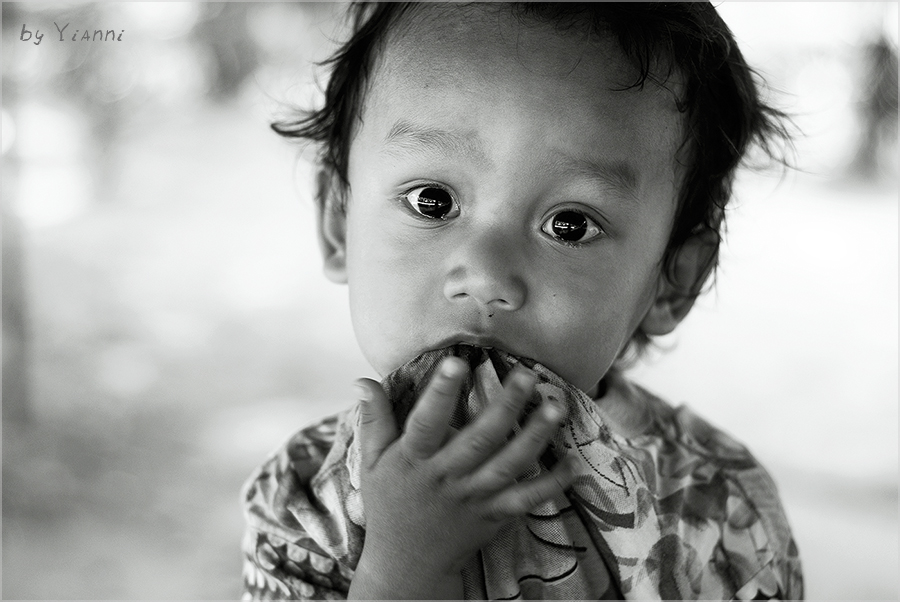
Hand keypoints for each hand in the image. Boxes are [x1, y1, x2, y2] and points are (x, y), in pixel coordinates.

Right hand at [347, 356, 575, 599]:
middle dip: (505, 406)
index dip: (440, 392)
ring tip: (556, 406)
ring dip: (535, 436)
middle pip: (480, 439)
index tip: (456, 362)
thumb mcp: (372, 462)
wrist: (407, 563)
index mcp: (414, 460)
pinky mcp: (495, 514)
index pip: (426, 422)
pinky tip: (572, 462)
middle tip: (527, 375)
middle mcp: (447, 478)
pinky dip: (552, 483)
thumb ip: (373, 420)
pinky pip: (528, 499)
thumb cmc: (389, 504)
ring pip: (509, 464)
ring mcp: (474, 497)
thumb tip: (362, 380)